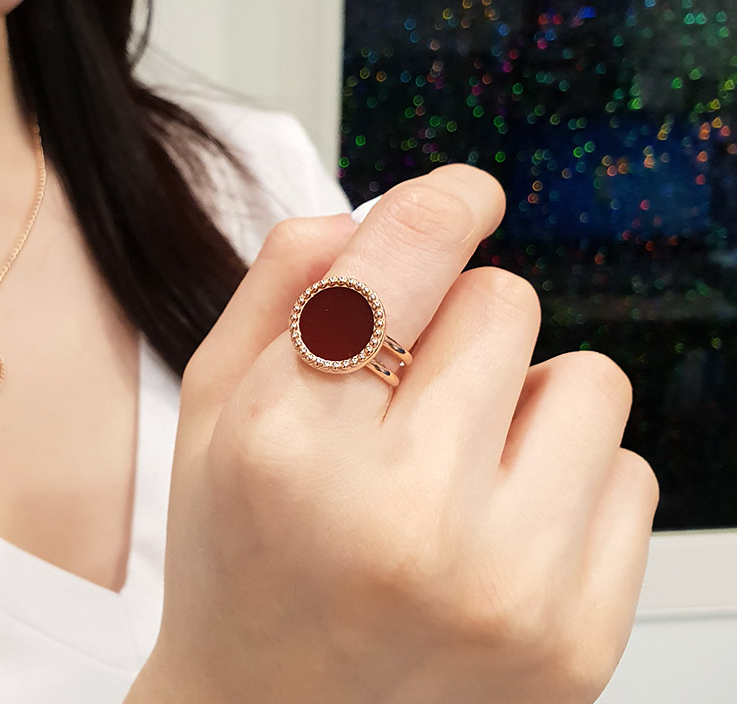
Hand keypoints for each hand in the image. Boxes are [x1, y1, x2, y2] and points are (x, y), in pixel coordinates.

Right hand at [130, 165, 657, 703]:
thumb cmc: (238, 551)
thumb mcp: (212, 405)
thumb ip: (282, 285)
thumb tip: (382, 209)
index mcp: (286, 441)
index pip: (405, 253)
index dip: (444, 201)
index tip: (463, 198)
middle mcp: (398, 515)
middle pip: (505, 301)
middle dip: (460, 322)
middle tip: (411, 394)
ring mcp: (500, 589)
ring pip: (589, 380)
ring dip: (526, 396)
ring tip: (458, 464)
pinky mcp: (577, 643)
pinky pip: (630, 473)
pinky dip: (567, 477)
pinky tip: (497, 527)